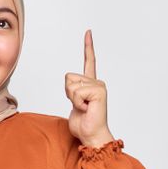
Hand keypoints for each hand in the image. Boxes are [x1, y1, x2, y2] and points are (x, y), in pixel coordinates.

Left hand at [65, 30, 114, 147]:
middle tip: (80, 106)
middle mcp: (97, 82)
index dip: (88, 47)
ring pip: (70, 85)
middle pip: (68, 78)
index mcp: (91, 84)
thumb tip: (70, 87)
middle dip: (68, 93)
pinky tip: (86, 109)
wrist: (92, 136)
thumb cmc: (83, 123)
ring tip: (84, 108)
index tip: (88, 32)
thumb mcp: (74, 103)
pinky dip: (77, 103)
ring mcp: (99, 86)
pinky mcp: (99, 91)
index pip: (89, 61)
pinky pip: (76, 92)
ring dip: (72, 99)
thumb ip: (73, 92)